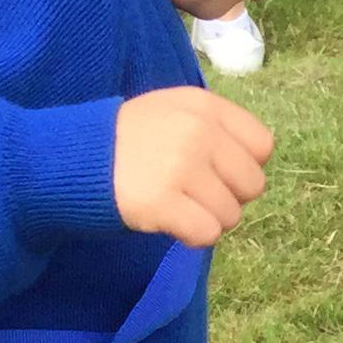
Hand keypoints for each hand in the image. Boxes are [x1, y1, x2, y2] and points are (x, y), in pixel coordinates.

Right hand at [112, 84, 273, 247]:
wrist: (79, 159)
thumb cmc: (135, 141)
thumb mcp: (176, 112)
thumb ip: (218, 128)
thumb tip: (257, 165)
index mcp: (205, 106)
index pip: (263, 146)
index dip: (244, 165)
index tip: (216, 169)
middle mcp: (198, 131)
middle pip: (254, 185)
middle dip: (230, 196)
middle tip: (196, 192)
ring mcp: (181, 166)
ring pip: (232, 214)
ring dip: (209, 218)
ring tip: (179, 204)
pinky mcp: (163, 201)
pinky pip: (208, 234)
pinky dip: (193, 236)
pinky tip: (171, 221)